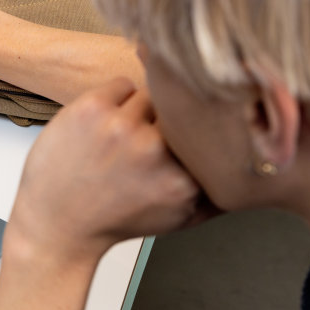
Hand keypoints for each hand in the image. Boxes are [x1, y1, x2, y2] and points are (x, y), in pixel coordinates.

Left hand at [7, 78, 199, 262]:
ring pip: (153, 93)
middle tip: (145, 143)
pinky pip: (121, 84)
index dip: (198, 132)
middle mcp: (155, 150)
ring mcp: (121, 127)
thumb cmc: (115, 220)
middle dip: (169, 121)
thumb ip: (215, 192)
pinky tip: (104, 127)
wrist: (57, 225)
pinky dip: (115, 100)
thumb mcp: (177, 217)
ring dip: (141, 110)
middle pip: (182, 108)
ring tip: (122, 139)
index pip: (209, 131)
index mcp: (183, 179)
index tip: (182, 142)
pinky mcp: (91, 109)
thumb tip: (251, 165)